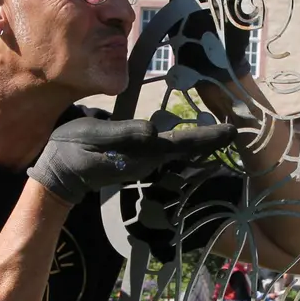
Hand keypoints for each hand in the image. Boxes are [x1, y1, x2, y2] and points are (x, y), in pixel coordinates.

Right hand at [27, 117, 236, 206]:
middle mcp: (150, 161)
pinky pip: (169, 153)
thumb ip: (124, 133)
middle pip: (188, 151)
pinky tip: (196, 138)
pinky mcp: (139, 160)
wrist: (58, 171)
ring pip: (181, 153)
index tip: (234, 131)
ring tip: (226, 132)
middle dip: (213, 141)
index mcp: (143, 155)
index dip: (208, 138)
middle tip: (240, 128)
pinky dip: (186, 145)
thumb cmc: (72, 148)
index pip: (183, 145)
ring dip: (202, 144)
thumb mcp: (92, 135)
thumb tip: (154, 131)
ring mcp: (145, 163)